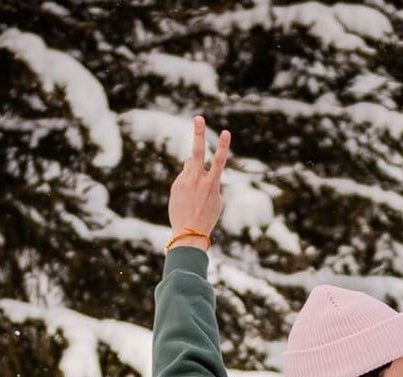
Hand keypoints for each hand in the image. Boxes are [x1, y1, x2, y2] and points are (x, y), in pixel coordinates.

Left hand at [167, 116, 230, 244]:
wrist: (188, 233)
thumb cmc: (207, 217)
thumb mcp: (215, 200)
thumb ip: (207, 180)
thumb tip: (190, 162)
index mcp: (211, 185)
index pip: (219, 161)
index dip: (223, 146)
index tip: (226, 132)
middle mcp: (197, 180)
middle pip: (197, 152)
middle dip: (199, 134)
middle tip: (199, 118)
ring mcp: (185, 182)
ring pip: (190, 164)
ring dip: (194, 169)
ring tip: (196, 190)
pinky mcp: (176, 185)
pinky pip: (184, 177)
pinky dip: (187, 183)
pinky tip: (188, 199)